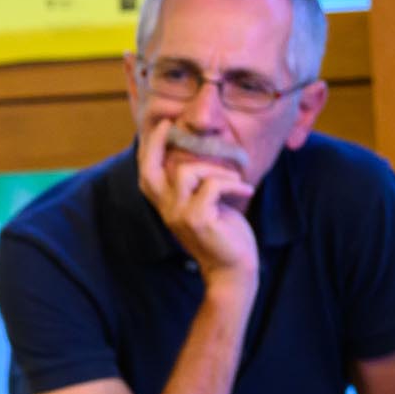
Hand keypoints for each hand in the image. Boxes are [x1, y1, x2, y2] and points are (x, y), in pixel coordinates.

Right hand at [136, 120, 257, 285]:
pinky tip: (247, 190)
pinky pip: (213, 186)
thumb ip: (197, 185)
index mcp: (167, 206)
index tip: (163, 124)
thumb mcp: (206, 205)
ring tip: (236, 181)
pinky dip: (234, 184)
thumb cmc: (224, 235)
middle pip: (151, 169)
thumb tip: (201, 154)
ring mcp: (179, 215)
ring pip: (189, 172)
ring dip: (218, 170)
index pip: (147, 172)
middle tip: (173, 124)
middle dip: (160, 142)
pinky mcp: (197, 219)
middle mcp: (167, 210)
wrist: (233, 269)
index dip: (151, 147)